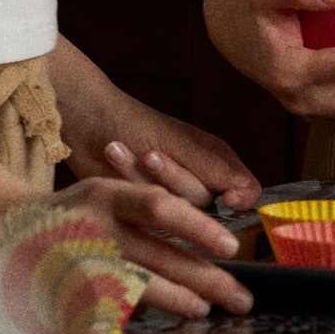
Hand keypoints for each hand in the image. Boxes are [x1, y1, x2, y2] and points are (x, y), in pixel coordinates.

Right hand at [37, 176, 253, 317]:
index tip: (230, 247)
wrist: (0, 229)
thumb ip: (146, 210)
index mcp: (105, 195)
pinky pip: (109, 310)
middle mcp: (92, 228)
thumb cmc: (71, 213)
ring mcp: (76, 265)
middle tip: (241, 297)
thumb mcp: (104, 194)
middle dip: (207, 279)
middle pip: (160, 256)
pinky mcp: (64, 295)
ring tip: (206, 308)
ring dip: (178, 300)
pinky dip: (136, 316)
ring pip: (139, 287)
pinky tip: (156, 321)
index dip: (199, 227)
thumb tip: (207, 238)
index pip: (160, 206)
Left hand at [59, 90, 259, 211]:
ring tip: (120, 149)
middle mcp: (198, 182)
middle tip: (150, 155)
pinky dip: (128, 184)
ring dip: (143, 177)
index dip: (241, 199)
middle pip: (204, 201)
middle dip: (173, 176)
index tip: (226, 199)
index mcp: (215, 160)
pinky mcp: (145, 212)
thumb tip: (242, 193)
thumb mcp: (177, 141)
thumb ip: (212, 167)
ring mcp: (171, 199)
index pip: (246, 190)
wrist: (89, 123)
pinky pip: (146, 212)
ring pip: (174, 208)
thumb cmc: (134, 122)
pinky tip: (115, 157)